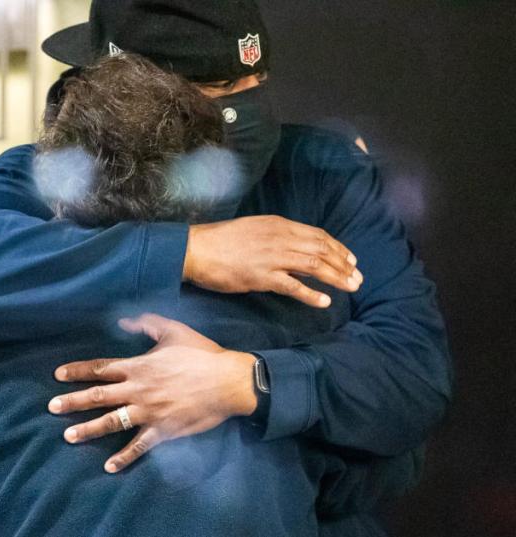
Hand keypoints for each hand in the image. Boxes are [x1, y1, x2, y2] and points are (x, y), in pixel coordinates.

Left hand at [48, 314, 256, 472]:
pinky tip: (108, 467)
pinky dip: (124, 457)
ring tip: (68, 436)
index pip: (100, 368)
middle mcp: (138, 389)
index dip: (77, 371)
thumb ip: (146, 324)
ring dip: (88, 430)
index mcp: (138, 366)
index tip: (58, 375)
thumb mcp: (173, 331)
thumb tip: (124, 320)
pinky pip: (139, 446)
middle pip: (98, 396)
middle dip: (73, 402)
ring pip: (112, 422)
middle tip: (52, 407)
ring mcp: (149, 412)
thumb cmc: (202, 354)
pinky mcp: (163, 430)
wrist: (229, 381)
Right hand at [184, 215, 361, 307]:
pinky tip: (325, 301)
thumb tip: (293, 248)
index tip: (351, 259)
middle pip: (321, 249)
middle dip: (343, 264)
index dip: (337, 247)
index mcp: (277, 225)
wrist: (196, 249)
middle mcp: (279, 238)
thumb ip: (275, 237)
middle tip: (358, 277)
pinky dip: (312, 294)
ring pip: (314, 265)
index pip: (317, 235)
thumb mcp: (253, 229)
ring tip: (351, 287)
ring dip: (336, 277)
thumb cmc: (220, 241)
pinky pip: (293, 286)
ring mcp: (271, 257)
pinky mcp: (261, 276)